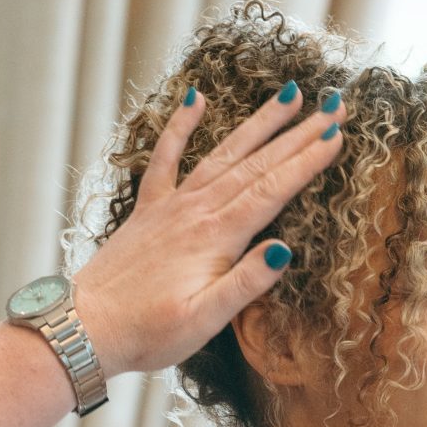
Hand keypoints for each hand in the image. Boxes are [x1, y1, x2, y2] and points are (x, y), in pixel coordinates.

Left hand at [70, 84, 345, 378]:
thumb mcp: (206, 320)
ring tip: (290, 93)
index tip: (338, 134)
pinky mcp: (149, 209)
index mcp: (217, 237)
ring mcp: (172, 205)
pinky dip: (181, 125)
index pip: (273, 189)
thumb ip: (246, 283)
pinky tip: (196, 97)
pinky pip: (166, 157)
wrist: (88, 328)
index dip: (308, 161)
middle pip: (257, 163)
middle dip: (298, 133)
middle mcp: (197, 211)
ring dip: (259, 122)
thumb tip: (285, 249)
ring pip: (224, 153)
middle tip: (334, 105)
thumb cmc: (150, 333)